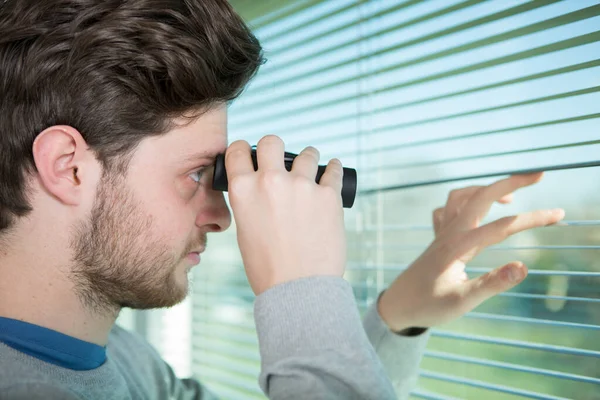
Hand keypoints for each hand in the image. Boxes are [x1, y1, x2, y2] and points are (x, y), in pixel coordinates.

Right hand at [225, 136, 345, 294]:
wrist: (298, 288)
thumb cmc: (269, 267)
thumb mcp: (245, 230)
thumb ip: (251, 203)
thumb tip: (260, 189)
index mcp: (244, 190)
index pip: (237, 150)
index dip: (244, 150)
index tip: (251, 154)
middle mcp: (271, 182)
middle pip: (272, 141)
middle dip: (275, 147)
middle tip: (281, 159)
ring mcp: (302, 186)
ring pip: (307, 153)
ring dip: (308, 158)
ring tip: (311, 166)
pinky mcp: (328, 195)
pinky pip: (332, 170)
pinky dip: (332, 169)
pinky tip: (332, 169)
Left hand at [377, 172, 564, 331]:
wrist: (396, 306)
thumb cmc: (427, 306)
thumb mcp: (462, 301)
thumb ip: (492, 284)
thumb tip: (524, 267)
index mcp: (459, 246)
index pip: (502, 226)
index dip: (533, 218)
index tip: (558, 214)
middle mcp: (450, 233)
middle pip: (481, 196)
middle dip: (511, 182)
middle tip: (538, 175)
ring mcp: (441, 233)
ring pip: (461, 197)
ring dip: (485, 189)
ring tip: (509, 197)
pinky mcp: (437, 239)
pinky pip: (447, 209)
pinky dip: (463, 201)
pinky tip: (473, 211)